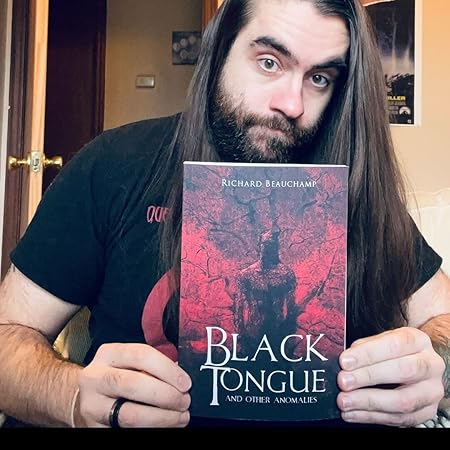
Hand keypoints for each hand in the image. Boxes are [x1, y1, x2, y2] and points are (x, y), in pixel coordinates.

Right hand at [75, 343, 191, 426]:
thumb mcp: (129, 363)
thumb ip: (152, 366)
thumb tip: (180, 378)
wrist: (86, 396)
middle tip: (184, 401)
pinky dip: (151, 428)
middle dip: (166, 395)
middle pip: (134, 384)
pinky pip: (126, 430)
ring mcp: (92, 405)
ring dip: (162, 417)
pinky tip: (165, 425)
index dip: (167, 369)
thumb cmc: (117, 375)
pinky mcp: (94, 428)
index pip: (141, 355)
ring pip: (130, 414)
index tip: (185, 383)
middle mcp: (96, 377)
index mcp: (109, 354)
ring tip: (180, 417)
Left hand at [337, 327, 444, 426]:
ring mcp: (431, 391)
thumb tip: (345, 362)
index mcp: (418, 340)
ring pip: (403, 400)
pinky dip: (372, 417)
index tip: (345, 361)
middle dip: (368, 377)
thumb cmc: (392, 352)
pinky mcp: (427, 412)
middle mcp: (431, 364)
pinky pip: (400, 419)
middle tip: (343, 382)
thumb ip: (364, 348)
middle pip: (403, 370)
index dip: (368, 354)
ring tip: (344, 401)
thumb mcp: (379, 341)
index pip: (395, 344)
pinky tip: (352, 413)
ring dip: (368, 402)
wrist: (416, 365)